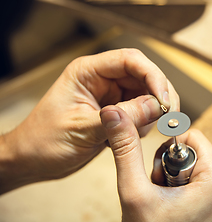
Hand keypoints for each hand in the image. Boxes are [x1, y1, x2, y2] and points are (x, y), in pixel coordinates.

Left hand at [0, 49, 178, 193]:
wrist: (33, 161)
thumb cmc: (44, 141)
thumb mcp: (83, 129)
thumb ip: (122, 118)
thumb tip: (157, 106)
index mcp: (88, 72)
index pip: (130, 60)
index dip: (153, 75)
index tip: (165, 99)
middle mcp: (102, 80)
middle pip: (144, 75)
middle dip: (159, 95)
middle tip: (167, 116)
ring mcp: (111, 96)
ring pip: (147, 94)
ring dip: (153, 112)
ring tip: (139, 132)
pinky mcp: (116, 112)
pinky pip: (142, 112)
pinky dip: (145, 124)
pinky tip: (130, 138)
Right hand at [100, 105, 211, 221]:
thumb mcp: (134, 192)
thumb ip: (126, 149)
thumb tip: (113, 113)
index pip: (192, 136)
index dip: (168, 153)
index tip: (159, 177)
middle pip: (196, 152)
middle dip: (173, 168)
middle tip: (162, 194)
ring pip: (200, 167)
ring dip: (179, 180)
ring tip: (169, 204)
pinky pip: (207, 183)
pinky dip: (190, 190)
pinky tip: (178, 210)